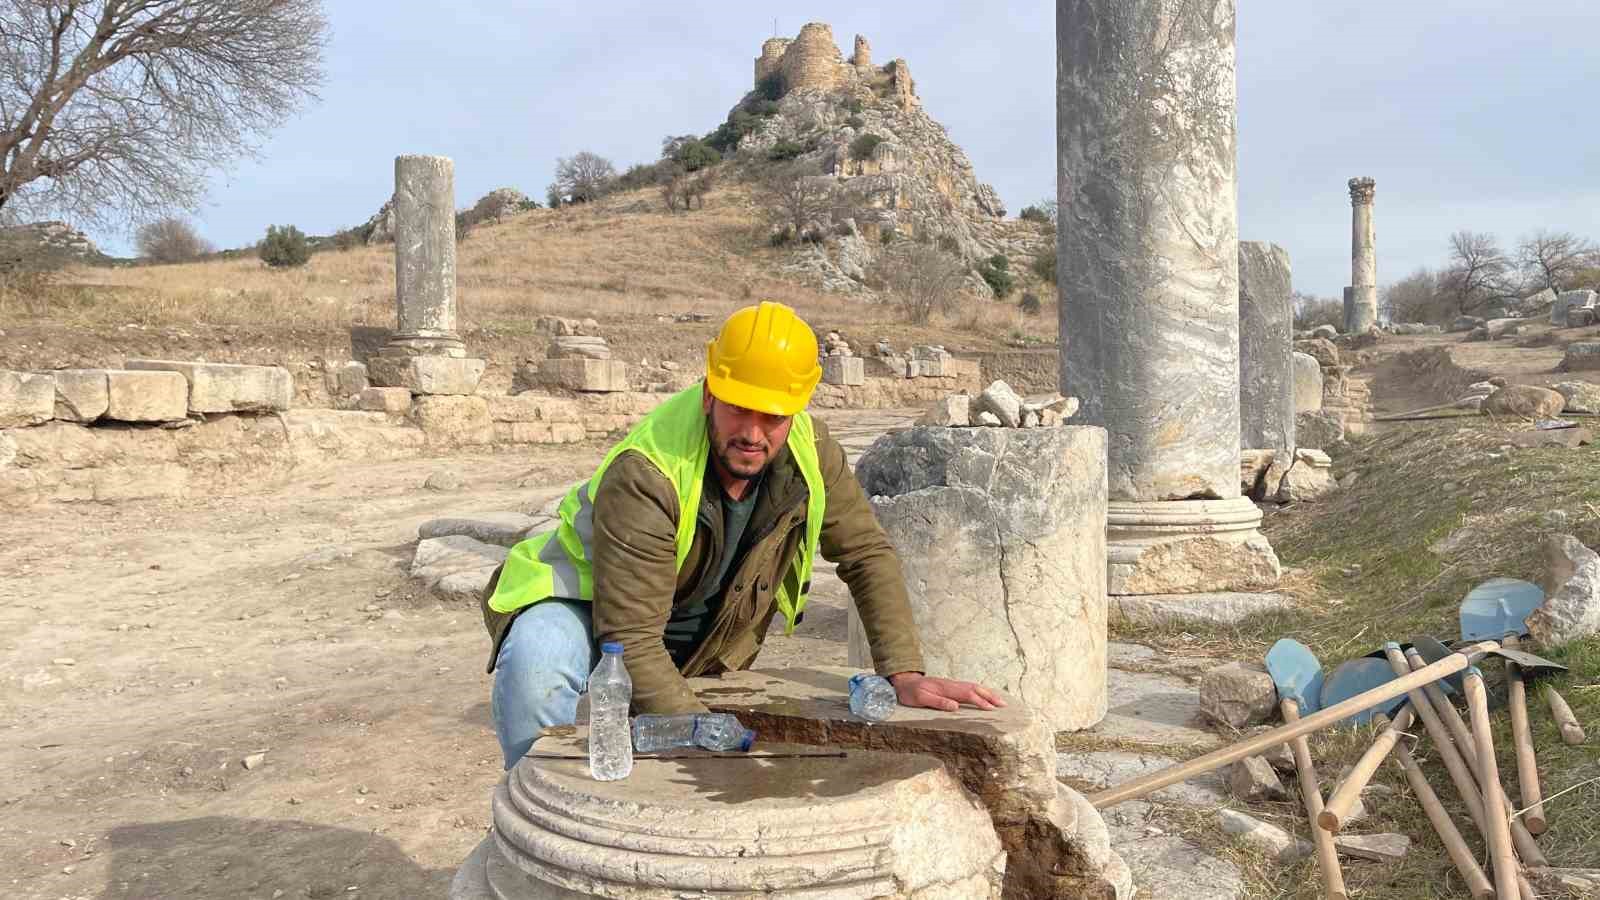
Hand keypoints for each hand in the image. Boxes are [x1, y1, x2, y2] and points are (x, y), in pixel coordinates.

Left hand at [889, 672, 1005, 711]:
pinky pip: (969, 688)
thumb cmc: (911, 693)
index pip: (968, 694)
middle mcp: (952, 685)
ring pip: (974, 687)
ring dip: (987, 693)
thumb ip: (938, 702)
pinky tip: (984, 695)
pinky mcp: (951, 687)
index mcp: (946, 688)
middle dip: (990, 696)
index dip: (980, 702)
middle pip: (975, 689)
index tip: (991, 709)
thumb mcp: (921, 699)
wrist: (904, 682)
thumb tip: (955, 706)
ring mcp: (952, 684)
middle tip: (1003, 705)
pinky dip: (980, 691)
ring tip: (999, 701)